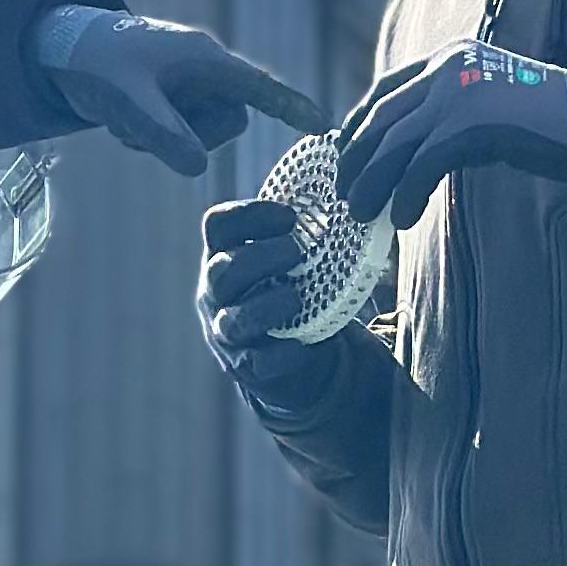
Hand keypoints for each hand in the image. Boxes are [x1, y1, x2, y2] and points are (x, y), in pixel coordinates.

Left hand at [30, 5, 324, 180]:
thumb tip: (199, 169)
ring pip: (203, 135)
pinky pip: (181, 137)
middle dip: (191, 136)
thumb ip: (163, 133)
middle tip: (142, 127)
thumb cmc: (98, 63)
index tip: (323, 127)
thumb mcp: (129, 100)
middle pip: (229, 123)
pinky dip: (152, 138)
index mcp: (206, 59)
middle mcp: (204, 73)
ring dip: (166, 139)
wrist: (62, 51)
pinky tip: (122, 122)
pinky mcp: (173, 103)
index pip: (261, 87)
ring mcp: (189, 89)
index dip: (292, 107)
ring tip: (127, 122)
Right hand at [196, 196, 340, 406]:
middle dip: (262, 257)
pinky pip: (256, 362)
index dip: (249, 215)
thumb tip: (350, 198)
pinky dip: (281, 353)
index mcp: (223, 256)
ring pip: (233, 319)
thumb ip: (300, 234)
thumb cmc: (290, 292)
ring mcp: (226, 333)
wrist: (293, 357)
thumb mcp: (287, 262)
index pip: (218, 225)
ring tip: (297, 298)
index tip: (290, 216)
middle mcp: (216, 294)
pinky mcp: (246, 367)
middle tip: (298, 252)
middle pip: (223, 269)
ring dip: (268, 306)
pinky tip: (302, 344)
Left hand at [335, 43, 566, 227]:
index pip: (384, 90)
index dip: (357, 125)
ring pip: (393, 143)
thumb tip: (412, 156)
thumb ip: (452, 118)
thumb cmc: (552, 124)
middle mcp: (447, 67)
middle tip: (344, 195)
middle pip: (380, 117)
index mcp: (450, 58)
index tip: (344, 157)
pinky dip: (406, 195)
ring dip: (371, 183)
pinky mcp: (472, 124)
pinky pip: (421, 165)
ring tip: (361, 214)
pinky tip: (403, 218)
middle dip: (356, 160)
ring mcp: (459, 92)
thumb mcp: (490, 107)